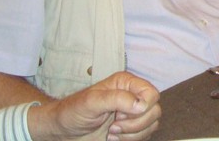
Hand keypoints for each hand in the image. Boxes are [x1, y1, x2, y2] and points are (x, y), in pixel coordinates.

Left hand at [28, 72, 159, 140]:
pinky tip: (114, 137)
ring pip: (152, 124)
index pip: (151, 93)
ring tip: (112, 132)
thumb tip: (141, 104)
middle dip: (135, 123)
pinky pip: (145, 135)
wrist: (63, 130)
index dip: (143, 107)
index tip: (121, 115)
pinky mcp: (131, 128)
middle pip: (155, 110)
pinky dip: (131, 139)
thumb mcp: (92, 102)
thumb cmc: (73, 111)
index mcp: (127, 84)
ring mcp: (133, 113)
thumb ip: (117, 99)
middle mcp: (133, 96)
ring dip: (132, 133)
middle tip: (114, 124)